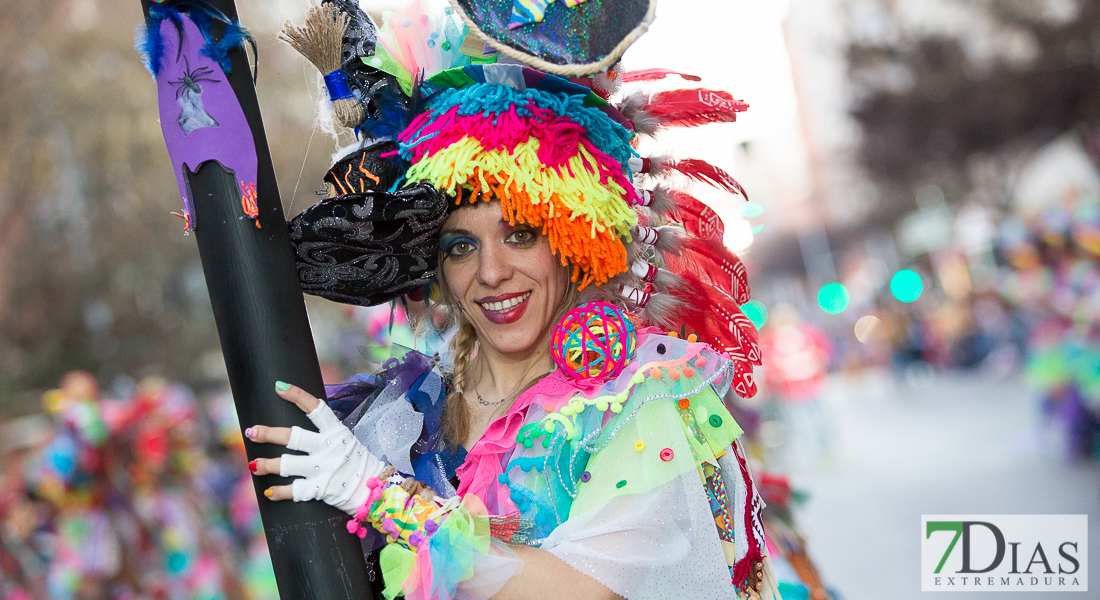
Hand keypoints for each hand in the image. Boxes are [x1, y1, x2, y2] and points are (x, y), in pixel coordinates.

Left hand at [246, 381, 386, 513]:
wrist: (376, 489)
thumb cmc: (356, 462)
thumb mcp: (345, 440)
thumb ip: (325, 433)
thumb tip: (296, 428)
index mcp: (335, 431)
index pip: (315, 408)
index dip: (296, 396)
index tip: (279, 387)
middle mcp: (328, 448)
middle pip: (293, 436)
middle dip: (269, 433)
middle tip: (251, 431)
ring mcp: (323, 468)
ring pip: (287, 464)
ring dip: (267, 464)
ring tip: (254, 464)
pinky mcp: (321, 489)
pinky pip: (294, 490)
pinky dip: (279, 492)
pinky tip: (269, 492)